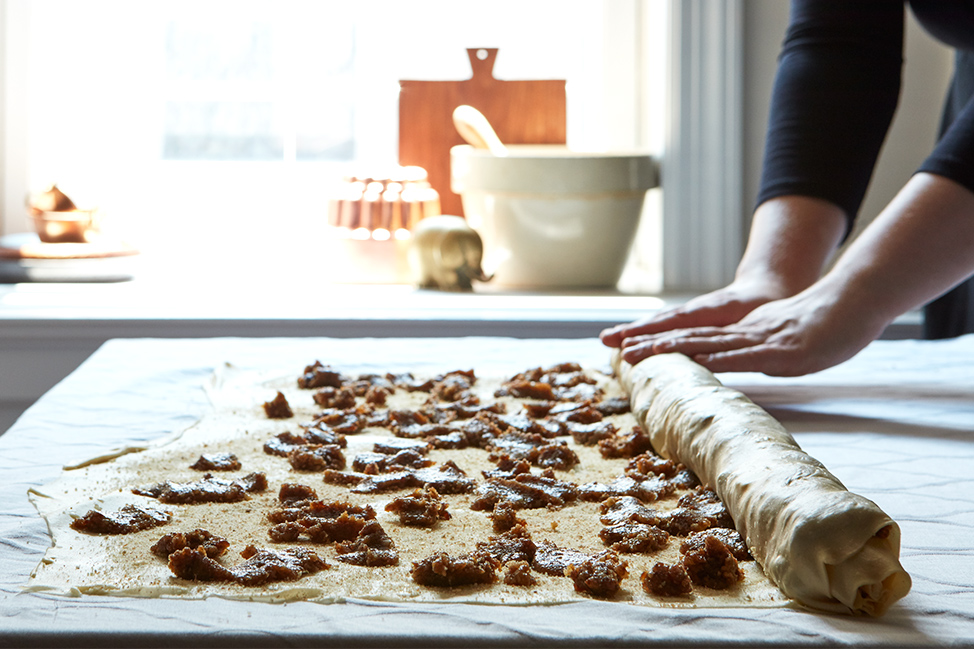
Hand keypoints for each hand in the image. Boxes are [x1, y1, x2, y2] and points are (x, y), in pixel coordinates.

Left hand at [615, 281, 888, 375]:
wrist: (857, 300)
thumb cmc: (827, 324)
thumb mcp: (784, 341)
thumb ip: (760, 351)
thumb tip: (741, 365)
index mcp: (744, 332)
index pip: (697, 338)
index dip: (665, 344)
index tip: (633, 350)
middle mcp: (747, 333)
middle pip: (695, 338)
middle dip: (657, 346)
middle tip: (622, 352)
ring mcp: (764, 339)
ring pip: (714, 343)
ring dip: (681, 349)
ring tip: (649, 352)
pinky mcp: (784, 349)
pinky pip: (747, 355)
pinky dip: (721, 358)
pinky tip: (701, 362)